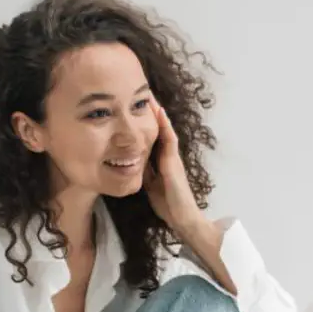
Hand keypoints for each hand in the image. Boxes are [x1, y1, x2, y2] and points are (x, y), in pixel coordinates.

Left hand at [145, 96, 204, 234]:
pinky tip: (159, 112)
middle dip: (151, 113)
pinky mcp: (174, 162)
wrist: (183, 217)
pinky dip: (164, 125)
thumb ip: (144, 172)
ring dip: (158, 113)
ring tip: (150, 96)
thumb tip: (129, 161)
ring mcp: (173, 157)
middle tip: (141, 94)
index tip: (134, 107)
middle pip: (158, 129)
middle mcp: (168, 156)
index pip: (151, 137)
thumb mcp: (150, 184)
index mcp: (161, 161)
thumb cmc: (168, 204)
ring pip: (165, 130)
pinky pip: (170, 139)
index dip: (144, 123)